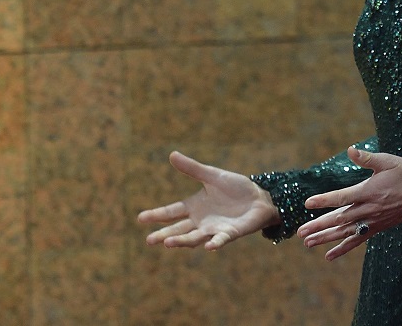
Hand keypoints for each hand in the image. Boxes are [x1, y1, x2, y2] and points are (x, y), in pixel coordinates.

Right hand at [137, 151, 279, 250]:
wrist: (260, 198)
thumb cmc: (235, 188)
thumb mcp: (212, 176)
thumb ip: (193, 169)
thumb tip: (172, 155)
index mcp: (194, 206)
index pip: (171, 211)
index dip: (157, 214)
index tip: (140, 218)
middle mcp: (201, 221)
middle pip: (179, 229)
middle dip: (164, 234)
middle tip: (149, 240)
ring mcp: (214, 229)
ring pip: (194, 237)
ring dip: (182, 241)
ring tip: (168, 243)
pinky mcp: (230, 233)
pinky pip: (220, 240)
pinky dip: (214, 243)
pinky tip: (208, 247)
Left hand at [296, 147, 401, 260]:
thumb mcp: (387, 161)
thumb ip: (367, 158)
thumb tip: (350, 149)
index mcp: (369, 191)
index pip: (342, 197)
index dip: (324, 200)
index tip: (307, 203)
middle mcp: (369, 209)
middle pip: (340, 219)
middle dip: (319, 226)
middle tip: (300, 232)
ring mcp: (373, 220)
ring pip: (345, 232)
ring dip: (326, 238)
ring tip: (307, 243)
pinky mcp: (377, 227)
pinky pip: (357, 240)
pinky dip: (342, 248)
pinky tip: (328, 255)